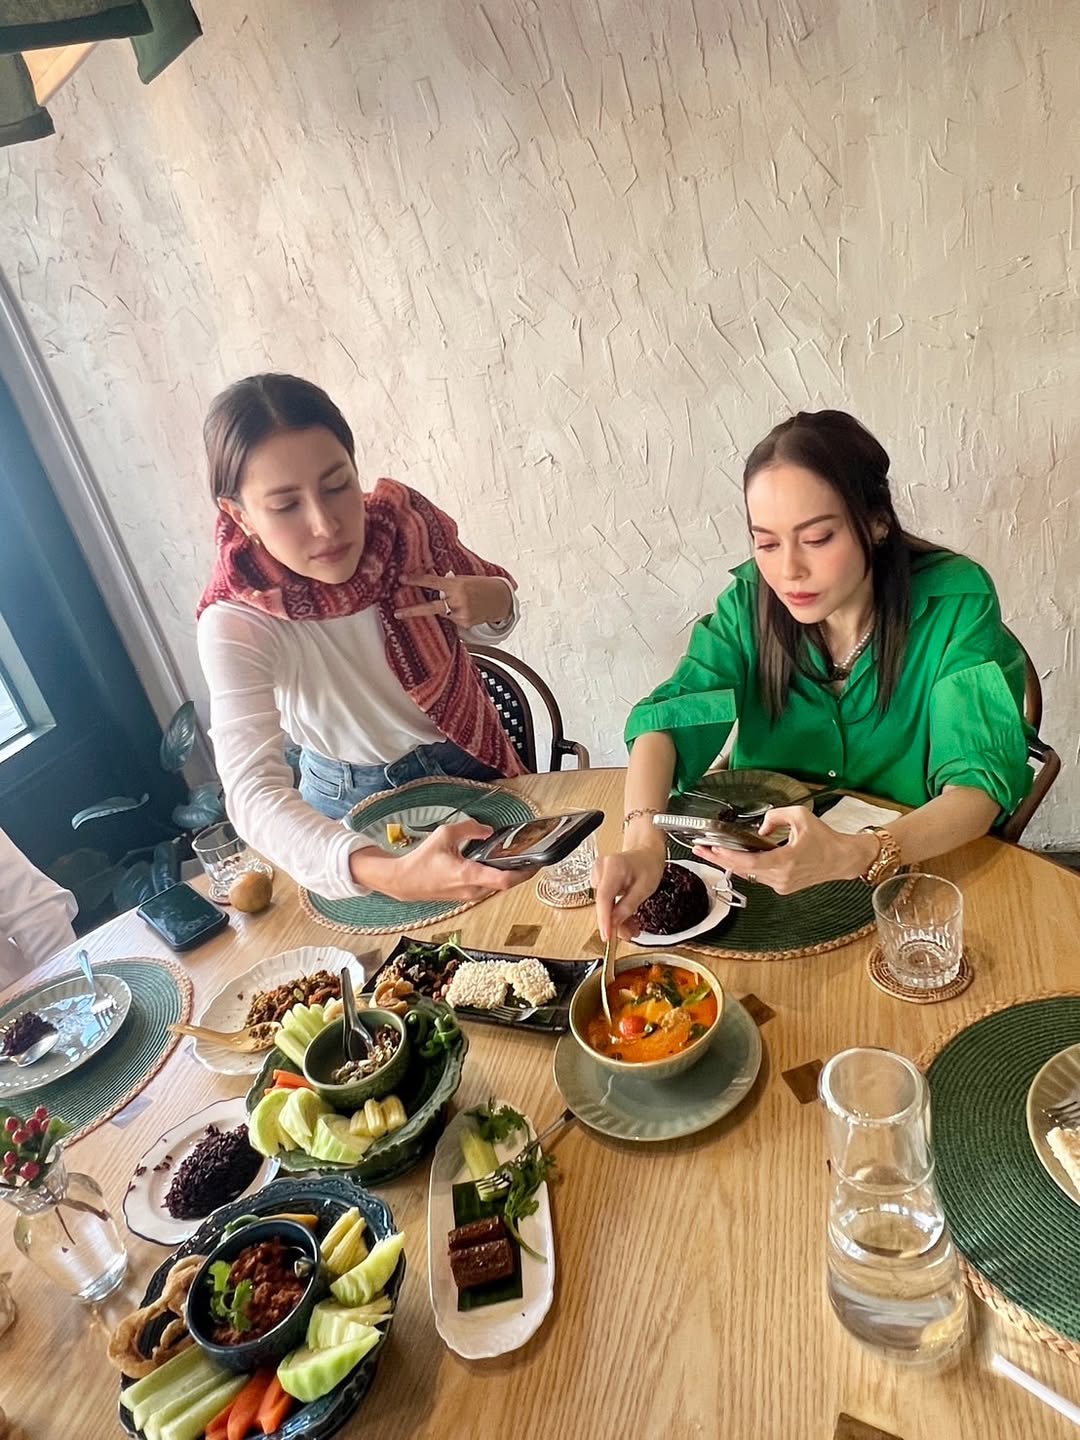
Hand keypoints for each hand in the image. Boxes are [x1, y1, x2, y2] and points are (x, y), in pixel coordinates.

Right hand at [354, 819, 534, 900]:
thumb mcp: (444, 834)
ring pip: (498, 886)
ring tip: (517, 858)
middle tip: (531, 855)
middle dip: (520, 871)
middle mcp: (472, 890)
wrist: (404, 881)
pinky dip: (497, 877)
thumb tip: (487, 830)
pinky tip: (498, 864)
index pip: (504, 880)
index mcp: (468, 875)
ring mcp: (469, 896)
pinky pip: (488, 887)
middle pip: (506, 883)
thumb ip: (469, 828)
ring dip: (509, 874)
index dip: (524, 872)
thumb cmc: (421, 861)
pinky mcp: (466, 896)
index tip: (536, 862)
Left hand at [394, 572, 512, 628]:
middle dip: (412, 611)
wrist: (501, 599)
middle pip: (430, 608)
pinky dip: (455, 614)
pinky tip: (468, 609)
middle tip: (397, 612)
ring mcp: (461, 614)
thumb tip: (428, 584)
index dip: (416, 580)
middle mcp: (458, 600)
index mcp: (457, 585)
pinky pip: (452, 620)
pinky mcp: (465, 624)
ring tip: (461, 602)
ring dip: (444, 608)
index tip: (402, 579)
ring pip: (442, 613)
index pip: (432, 582)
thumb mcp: (465, 579)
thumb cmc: (482, 586)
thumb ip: (448, 583)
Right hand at [592, 847, 666, 940]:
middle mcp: (601, 869)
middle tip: (629, 934)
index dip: (604, 920)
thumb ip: (628, 906)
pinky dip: (615, 911)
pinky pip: (605, 902)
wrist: (645, 853)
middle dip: (615, 922)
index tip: (607, 936)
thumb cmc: (648, 865)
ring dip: (616, 918)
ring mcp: (598, 875)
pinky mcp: (599, 881)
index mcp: (614, 868)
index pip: (604, 898)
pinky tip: (625, 916)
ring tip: (632, 926)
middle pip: (603, 904)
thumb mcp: (645, 888)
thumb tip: (614, 923)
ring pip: (604, 906)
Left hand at [691, 806, 878, 894]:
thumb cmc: (826, 838)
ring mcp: (782, 885)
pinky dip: (746, 866)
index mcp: (785, 861)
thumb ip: (775, 816)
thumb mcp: (801, 816)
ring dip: (731, 863)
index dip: (727, 856)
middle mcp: (781, 877)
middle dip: (719, 859)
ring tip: (712, 852)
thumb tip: (759, 828)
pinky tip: (735, 857)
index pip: (749, 862)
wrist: (843, 859)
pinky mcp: (783, 887)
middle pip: (742, 870)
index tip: (711, 849)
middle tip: (700, 849)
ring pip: (749, 874)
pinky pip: (758, 876)